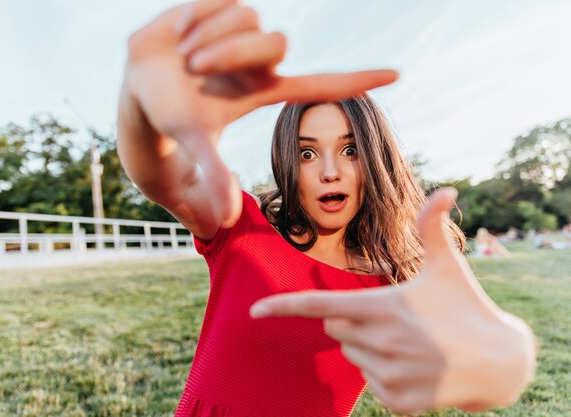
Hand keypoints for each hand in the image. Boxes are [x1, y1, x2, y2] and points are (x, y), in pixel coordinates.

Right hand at [121, 0, 397, 226]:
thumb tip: (225, 221)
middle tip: (194, 67)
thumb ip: (213, 175)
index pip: (321, 83)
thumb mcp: (194, 141)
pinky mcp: (225, 3)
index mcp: (264, 89)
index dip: (356, 80)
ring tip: (183, 56)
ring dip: (207, 39)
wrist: (138, 81)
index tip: (396, 76)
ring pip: (249, 18)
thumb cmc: (170, 114)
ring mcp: (245, 30)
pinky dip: (195, 17)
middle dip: (231, 54)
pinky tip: (182, 33)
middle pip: (277, 43)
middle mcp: (262, 59)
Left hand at [250, 188, 536, 414]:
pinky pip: (372, 383)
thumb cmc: (468, 306)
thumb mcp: (448, 266)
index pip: (320, 306)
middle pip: (335, 329)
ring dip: (370, 348)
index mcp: (383, 307)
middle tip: (393, 318)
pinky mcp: (401, 402)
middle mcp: (381, 343)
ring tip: (411, 343)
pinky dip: (386, 375)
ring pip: (353, 356)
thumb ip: (434, 227)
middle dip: (351, 320)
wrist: (502, 363)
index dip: (283, 307)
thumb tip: (447, 189)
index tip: (254, 311)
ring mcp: (391, 377)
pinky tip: (417, 367)